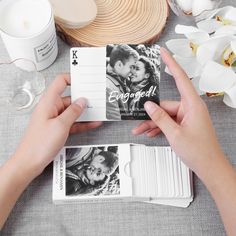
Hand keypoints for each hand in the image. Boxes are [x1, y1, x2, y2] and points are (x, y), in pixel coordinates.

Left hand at [14, 74, 101, 177]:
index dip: (72, 78)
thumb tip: (82, 102)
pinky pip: (72, 123)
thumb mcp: (61, 125)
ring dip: (84, 113)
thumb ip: (73, 112)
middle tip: (97, 99)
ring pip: (72, 112)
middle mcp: (51, 108)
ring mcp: (55, 119)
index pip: (60, 82)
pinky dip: (82, 123)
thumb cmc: (39, 144)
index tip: (84, 80)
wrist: (30, 163)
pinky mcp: (58, 129)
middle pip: (69, 98)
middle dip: (83, 99)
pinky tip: (93, 123)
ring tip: (98, 112)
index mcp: (48, 102)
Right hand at [132, 48, 223, 175]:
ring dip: (152, 123)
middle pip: (165, 105)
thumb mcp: (174, 134)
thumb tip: (148, 105)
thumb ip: (160, 118)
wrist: (209, 167)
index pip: (180, 78)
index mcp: (192, 105)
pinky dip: (159, 127)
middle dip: (150, 115)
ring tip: (140, 131)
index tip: (163, 52)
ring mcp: (187, 116)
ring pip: (165, 115)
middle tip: (137, 122)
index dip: (171, 63)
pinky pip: (169, 121)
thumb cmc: (199, 151)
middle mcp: (190, 108)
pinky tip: (150, 132)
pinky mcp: (184, 124)